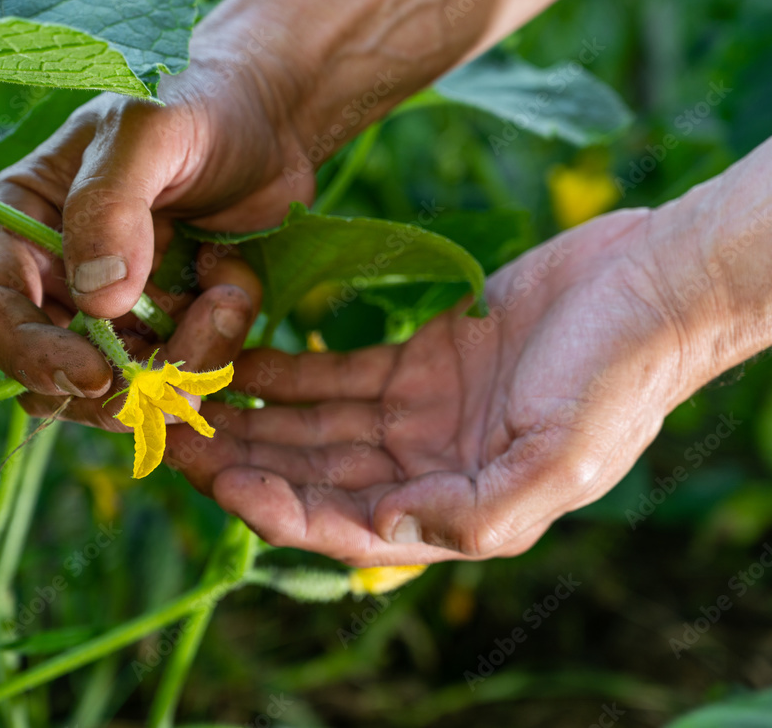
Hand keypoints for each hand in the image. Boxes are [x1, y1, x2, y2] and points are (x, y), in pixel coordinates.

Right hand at [0, 45, 312, 424]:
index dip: (30, 356)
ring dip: (181, 363)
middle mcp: (55, 280)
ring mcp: (111, 315)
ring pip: (119, 391)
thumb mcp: (147, 131)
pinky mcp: (163, 335)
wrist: (267, 127)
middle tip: (177, 372)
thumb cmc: (196, 109)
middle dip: (116, 385)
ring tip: (231, 293)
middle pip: (49, 375)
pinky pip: (175, 378)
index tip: (96, 375)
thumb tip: (96, 298)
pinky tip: (237, 287)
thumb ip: (111, 203)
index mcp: (20, 225)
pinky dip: (215, 351)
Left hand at [168, 209, 699, 565]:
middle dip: (243, 461)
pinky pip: (335, 374)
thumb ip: (477, 516)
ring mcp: (417, 414)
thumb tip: (384, 534)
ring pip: (313, 425)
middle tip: (173, 437)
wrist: (651, 288)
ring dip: (253, 418)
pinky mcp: (416, 361)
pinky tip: (241, 359)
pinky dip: (288, 371)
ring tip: (192, 398)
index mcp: (457, 510)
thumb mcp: (561, 460)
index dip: (278, 508)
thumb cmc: (618, 376)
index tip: (220, 480)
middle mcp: (426, 470)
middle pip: (312, 475)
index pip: (345, 523)